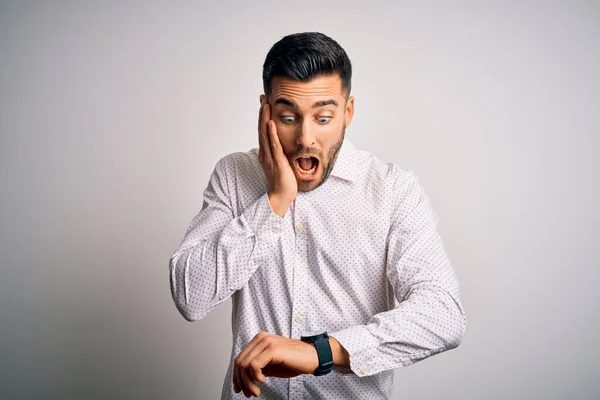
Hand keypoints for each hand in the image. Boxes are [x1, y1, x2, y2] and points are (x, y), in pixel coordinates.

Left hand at [233, 331, 318, 397]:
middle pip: (239, 362)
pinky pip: (254, 365)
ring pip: (245, 365)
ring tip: (257, 391)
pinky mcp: (273, 349)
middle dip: (241, 381)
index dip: (236, 376)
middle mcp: (261, 338)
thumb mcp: (271, 365)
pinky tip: (264, 381)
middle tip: (249, 394)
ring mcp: (266, 342)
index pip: (240, 359)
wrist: (313, 356)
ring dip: (249, 382)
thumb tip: (243, 379)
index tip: (239, 389)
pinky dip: (255, 377)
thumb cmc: (294, 361)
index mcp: (259, 340)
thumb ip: (257, 368)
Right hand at [257, 97, 296, 216]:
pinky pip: (274, 146)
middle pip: (262, 129)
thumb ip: (279, 151)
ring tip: (266, 105)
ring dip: (265, 119)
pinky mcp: (277, 162)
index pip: (263, 130)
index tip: (264, 103)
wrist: (281, 195)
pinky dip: (272, 134)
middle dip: (262, 113)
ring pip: (265, 135)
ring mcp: (270, 157)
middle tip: (263, 98)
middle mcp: (265, 153)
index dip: (263, 116)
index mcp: (265, 152)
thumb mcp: (280, 161)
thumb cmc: (283, 180)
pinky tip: (271, 123)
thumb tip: (283, 141)